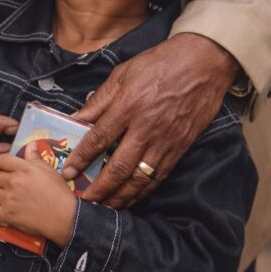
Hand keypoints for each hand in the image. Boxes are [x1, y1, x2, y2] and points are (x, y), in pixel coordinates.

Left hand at [0, 153, 76, 246]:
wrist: (65, 217)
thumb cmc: (59, 193)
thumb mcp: (49, 170)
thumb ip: (36, 157)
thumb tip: (30, 145)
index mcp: (24, 169)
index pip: (0, 160)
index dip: (0, 164)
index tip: (4, 169)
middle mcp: (14, 181)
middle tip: (5, 185)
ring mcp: (9, 199)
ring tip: (3, 199)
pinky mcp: (7, 215)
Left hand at [62, 34, 237, 207]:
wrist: (202, 64)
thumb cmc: (160, 64)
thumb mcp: (123, 74)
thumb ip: (99, 100)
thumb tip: (75, 117)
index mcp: (128, 106)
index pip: (99, 138)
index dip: (82, 158)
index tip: (68, 172)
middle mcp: (145, 128)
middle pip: (118, 166)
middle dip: (99, 188)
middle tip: (83, 201)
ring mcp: (164, 141)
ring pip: (139, 178)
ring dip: (120, 196)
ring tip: (104, 207)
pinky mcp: (179, 148)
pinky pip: (158, 176)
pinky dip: (143, 192)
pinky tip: (131, 198)